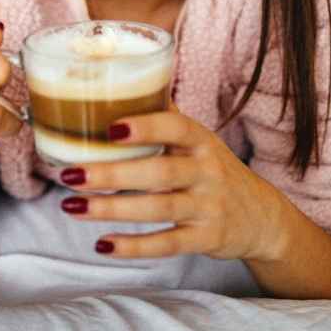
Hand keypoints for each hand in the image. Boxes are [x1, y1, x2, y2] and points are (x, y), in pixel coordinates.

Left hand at [58, 105, 288, 262]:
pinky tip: (103, 244)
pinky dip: (134, 246)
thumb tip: (114, 83)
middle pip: (158, 172)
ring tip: (71, 205)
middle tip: (69, 174)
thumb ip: (161, 116)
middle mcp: (207, 171)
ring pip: (158, 208)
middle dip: (111, 173)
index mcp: (200, 140)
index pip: (176, 127)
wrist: (261, 216)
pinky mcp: (206, 239)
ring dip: (111, 209)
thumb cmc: (211, 167)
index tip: (110, 128)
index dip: (145, 126)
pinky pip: (168, 244)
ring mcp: (208, 207)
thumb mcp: (196, 139)